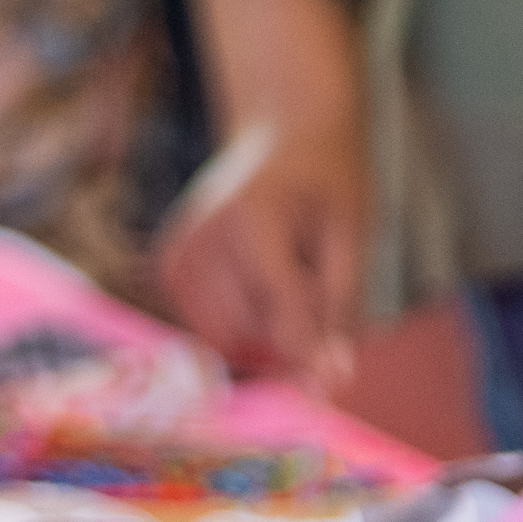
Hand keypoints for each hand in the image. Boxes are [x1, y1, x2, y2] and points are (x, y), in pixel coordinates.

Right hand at [156, 114, 369, 387]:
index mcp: (254, 215)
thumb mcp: (353, 233)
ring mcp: (178, 251)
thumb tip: (333, 379)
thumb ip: (341, 305)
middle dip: (291, 329)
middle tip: (316, 283)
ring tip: (286, 273)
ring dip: (265, 329)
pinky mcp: (169, 267)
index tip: (334, 384)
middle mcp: (203, 234)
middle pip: (252, 330)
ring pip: (227, 338)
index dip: (311, 349)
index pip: (281, 303)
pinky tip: (258, 279)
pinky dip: (242, 320)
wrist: (285, 136)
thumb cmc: (329, 182)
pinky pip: (211, 327)